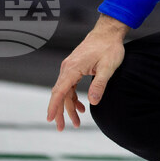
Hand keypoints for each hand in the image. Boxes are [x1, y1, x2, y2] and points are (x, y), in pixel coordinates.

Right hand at [46, 15, 127, 130]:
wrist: (108, 32)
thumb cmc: (109, 48)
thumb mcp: (108, 67)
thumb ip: (100, 84)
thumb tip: (93, 102)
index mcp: (73, 69)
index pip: (59, 91)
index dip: (54, 107)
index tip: (50, 119)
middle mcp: (67, 68)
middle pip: (59, 94)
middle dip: (60, 112)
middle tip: (61, 128)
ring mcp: (70, 67)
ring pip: (65, 91)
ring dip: (69, 107)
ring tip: (76, 122)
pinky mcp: (75, 67)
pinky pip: (70, 86)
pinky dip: (73, 97)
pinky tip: (81, 107)